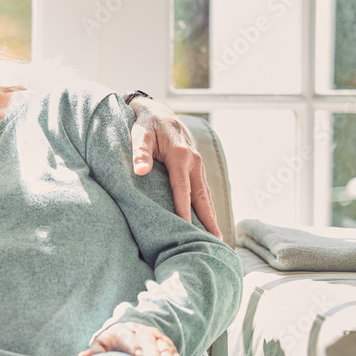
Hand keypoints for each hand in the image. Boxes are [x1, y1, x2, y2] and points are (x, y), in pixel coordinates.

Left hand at [77, 322, 184, 355]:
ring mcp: (156, 337)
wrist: (126, 334)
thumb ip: (94, 352)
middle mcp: (141, 331)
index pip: (130, 337)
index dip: (135, 347)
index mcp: (123, 330)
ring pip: (165, 348)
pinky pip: (174, 354)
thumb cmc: (110, 345)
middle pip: (150, 342)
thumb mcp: (101, 346)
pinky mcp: (166, 344)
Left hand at [127, 97, 222, 239]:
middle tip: (215, 243)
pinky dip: (207, 206)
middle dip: (208, 220)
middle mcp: (194, 162)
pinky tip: (209, 221)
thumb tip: (140, 170)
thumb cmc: (145, 126)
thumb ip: (140, 153)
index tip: (187, 229)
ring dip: (211, 216)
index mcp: (181, 156)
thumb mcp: (139, 135)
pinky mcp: (197, 168)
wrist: (159, 112)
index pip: (182, 189)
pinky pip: (203, 190)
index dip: (185, 210)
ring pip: (205, 195)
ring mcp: (198, 165)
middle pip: (202, 196)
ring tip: (217, 238)